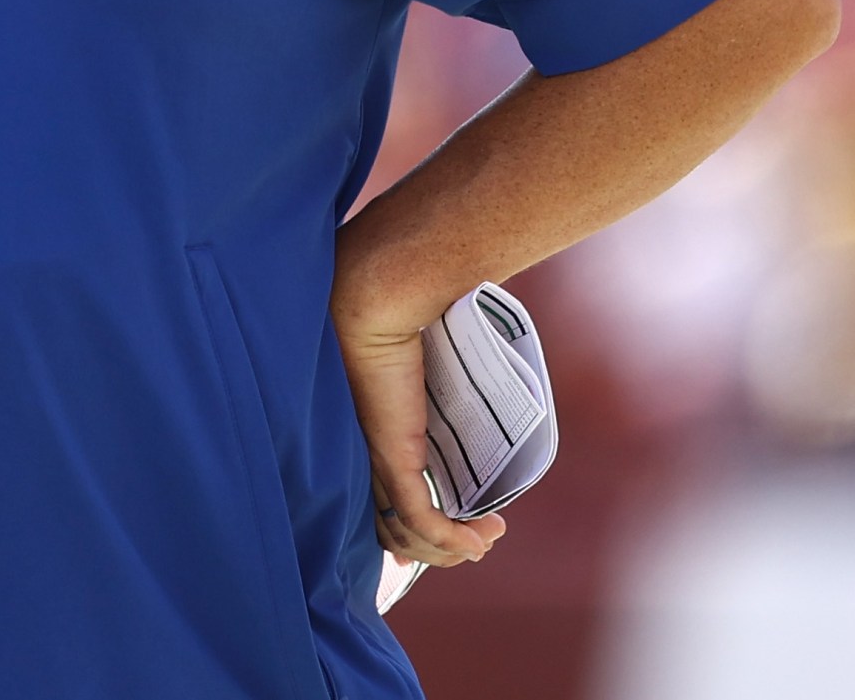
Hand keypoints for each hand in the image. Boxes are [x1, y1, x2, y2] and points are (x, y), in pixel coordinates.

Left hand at [332, 302, 504, 568]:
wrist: (378, 303)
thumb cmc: (399, 325)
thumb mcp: (428, 367)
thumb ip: (440, 387)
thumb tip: (473, 385)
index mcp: (370, 444)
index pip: (382, 510)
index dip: (416, 535)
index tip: (458, 534)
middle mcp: (366, 460)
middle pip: (394, 533)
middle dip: (441, 550)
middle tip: (482, 537)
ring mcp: (377, 462)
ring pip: (408, 534)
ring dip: (454, 548)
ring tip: (488, 535)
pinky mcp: (393, 458)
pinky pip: (421, 518)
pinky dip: (452, 539)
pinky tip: (478, 542)